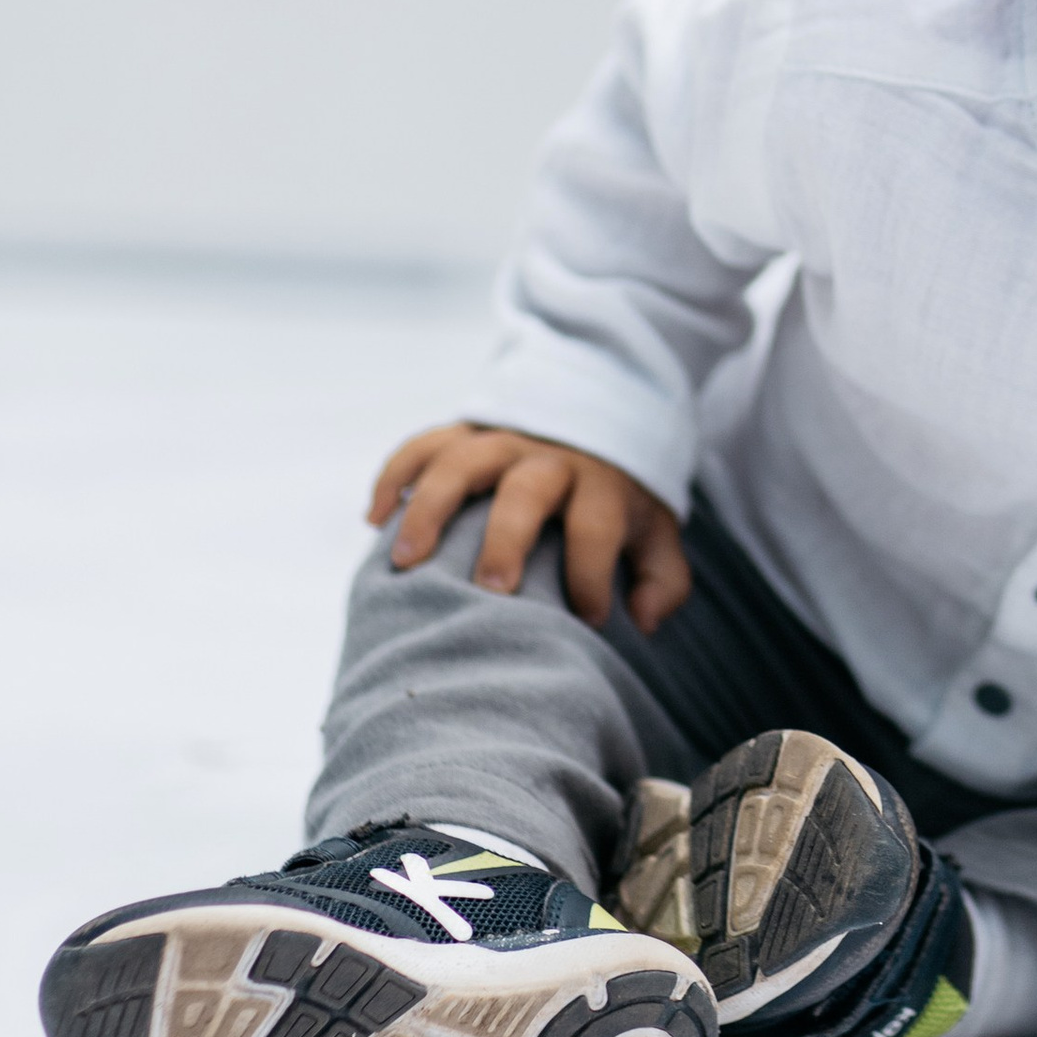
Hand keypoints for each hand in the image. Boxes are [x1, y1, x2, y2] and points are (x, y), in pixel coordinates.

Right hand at [367, 423, 689, 632]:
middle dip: (507, 538)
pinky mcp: (464, 431)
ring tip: (404, 560)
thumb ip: (663, 578)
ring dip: (431, 508)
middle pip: (526, 490)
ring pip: (461, 463)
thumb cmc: (617, 497)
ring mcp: (501, 439)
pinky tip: (373, 519)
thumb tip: (644, 622)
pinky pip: (422, 444)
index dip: (593, 571)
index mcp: (601, 482)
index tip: (587, 620)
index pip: (599, 523)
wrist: (597, 413)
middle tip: (490, 590)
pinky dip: (394, 476)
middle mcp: (548, 456)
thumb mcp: (654, 530)